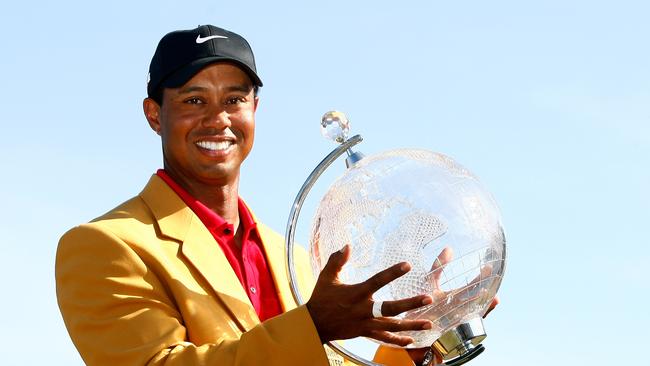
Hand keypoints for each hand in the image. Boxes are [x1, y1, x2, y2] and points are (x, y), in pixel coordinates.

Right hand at [306, 245, 433, 346]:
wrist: (314, 325)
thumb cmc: (321, 298)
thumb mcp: (326, 277)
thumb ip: (337, 261)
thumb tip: (347, 245)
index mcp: (356, 293)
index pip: (378, 281)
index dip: (392, 273)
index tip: (408, 265)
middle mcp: (363, 310)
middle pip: (391, 308)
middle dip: (411, 304)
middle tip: (428, 298)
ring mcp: (365, 324)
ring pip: (392, 326)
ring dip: (411, 325)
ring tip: (429, 323)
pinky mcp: (365, 333)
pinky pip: (384, 338)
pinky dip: (398, 340)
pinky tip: (412, 340)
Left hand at [407, 248, 499, 364]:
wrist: (411, 326)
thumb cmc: (420, 304)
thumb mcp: (429, 283)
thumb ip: (438, 267)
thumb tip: (449, 248)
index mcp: (454, 297)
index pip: (471, 286)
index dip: (480, 277)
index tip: (489, 266)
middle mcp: (458, 308)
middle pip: (475, 297)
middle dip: (484, 287)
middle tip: (493, 276)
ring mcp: (456, 319)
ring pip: (474, 312)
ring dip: (483, 305)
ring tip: (493, 296)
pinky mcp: (450, 329)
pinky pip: (461, 327)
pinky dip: (470, 321)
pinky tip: (476, 314)